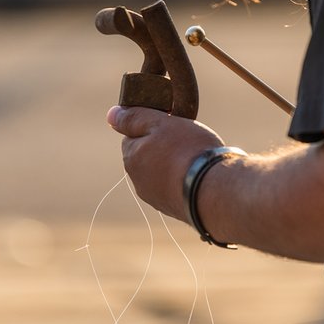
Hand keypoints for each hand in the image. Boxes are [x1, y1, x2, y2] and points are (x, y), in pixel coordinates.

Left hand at [106, 106, 225, 220]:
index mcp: (132, 157)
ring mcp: (155, 198)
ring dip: (172, 166)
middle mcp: (138, 180)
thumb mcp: (161, 124)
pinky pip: (174, 189)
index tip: (171, 127)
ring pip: (161, 173)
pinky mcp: (172, 209)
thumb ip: (135, 118)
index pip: (133, 136)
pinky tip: (198, 177)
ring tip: (195, 160)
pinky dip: (183, 181)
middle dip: (161, 148)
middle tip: (185, 142)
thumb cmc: (188, 151)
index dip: (152, 128)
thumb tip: (111, 115)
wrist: (213, 190)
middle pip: (147, 156)